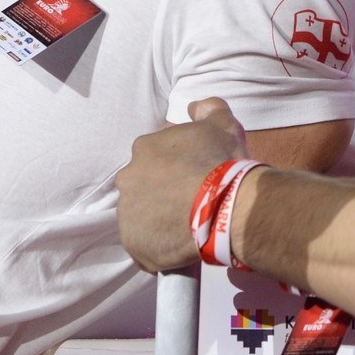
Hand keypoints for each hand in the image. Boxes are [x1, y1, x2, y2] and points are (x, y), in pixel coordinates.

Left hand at [118, 98, 251, 272]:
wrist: (226, 206)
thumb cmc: (222, 162)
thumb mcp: (222, 123)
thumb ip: (207, 108)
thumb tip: (194, 107)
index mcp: (144, 148)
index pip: (156, 159)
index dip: (176, 170)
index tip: (194, 178)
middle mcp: (128, 178)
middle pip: (144, 187)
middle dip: (163, 194)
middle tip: (191, 203)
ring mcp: (127, 213)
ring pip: (142, 217)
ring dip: (159, 220)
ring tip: (188, 227)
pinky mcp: (134, 244)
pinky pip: (145, 246)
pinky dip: (160, 247)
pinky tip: (182, 245)